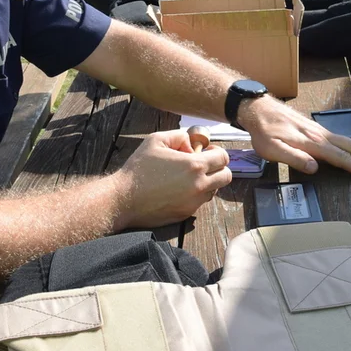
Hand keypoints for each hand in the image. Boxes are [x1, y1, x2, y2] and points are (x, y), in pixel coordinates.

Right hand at [113, 130, 231, 228]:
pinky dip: (195, 194)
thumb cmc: (138, 169)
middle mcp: (199, 185)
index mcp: (194, 166)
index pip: (224, 158)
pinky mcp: (186, 214)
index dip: (217, 152)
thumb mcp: (156, 140)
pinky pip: (200, 202)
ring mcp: (193, 202)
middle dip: (218, 168)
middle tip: (202, 164)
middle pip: (226, 176)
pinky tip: (178, 189)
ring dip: (207, 182)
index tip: (206, 152)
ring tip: (187, 177)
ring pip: (214, 191)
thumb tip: (191, 144)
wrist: (123, 199)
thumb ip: (179, 136)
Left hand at [239, 97, 350, 179]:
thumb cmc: (264, 132)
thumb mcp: (272, 149)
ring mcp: (319, 130)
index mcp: (312, 142)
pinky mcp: (315, 128)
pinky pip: (339, 138)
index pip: (341, 157)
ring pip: (347, 141)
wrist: (258, 109)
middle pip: (350, 147)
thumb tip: (316, 168)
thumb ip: (293, 158)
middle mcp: (320, 135)